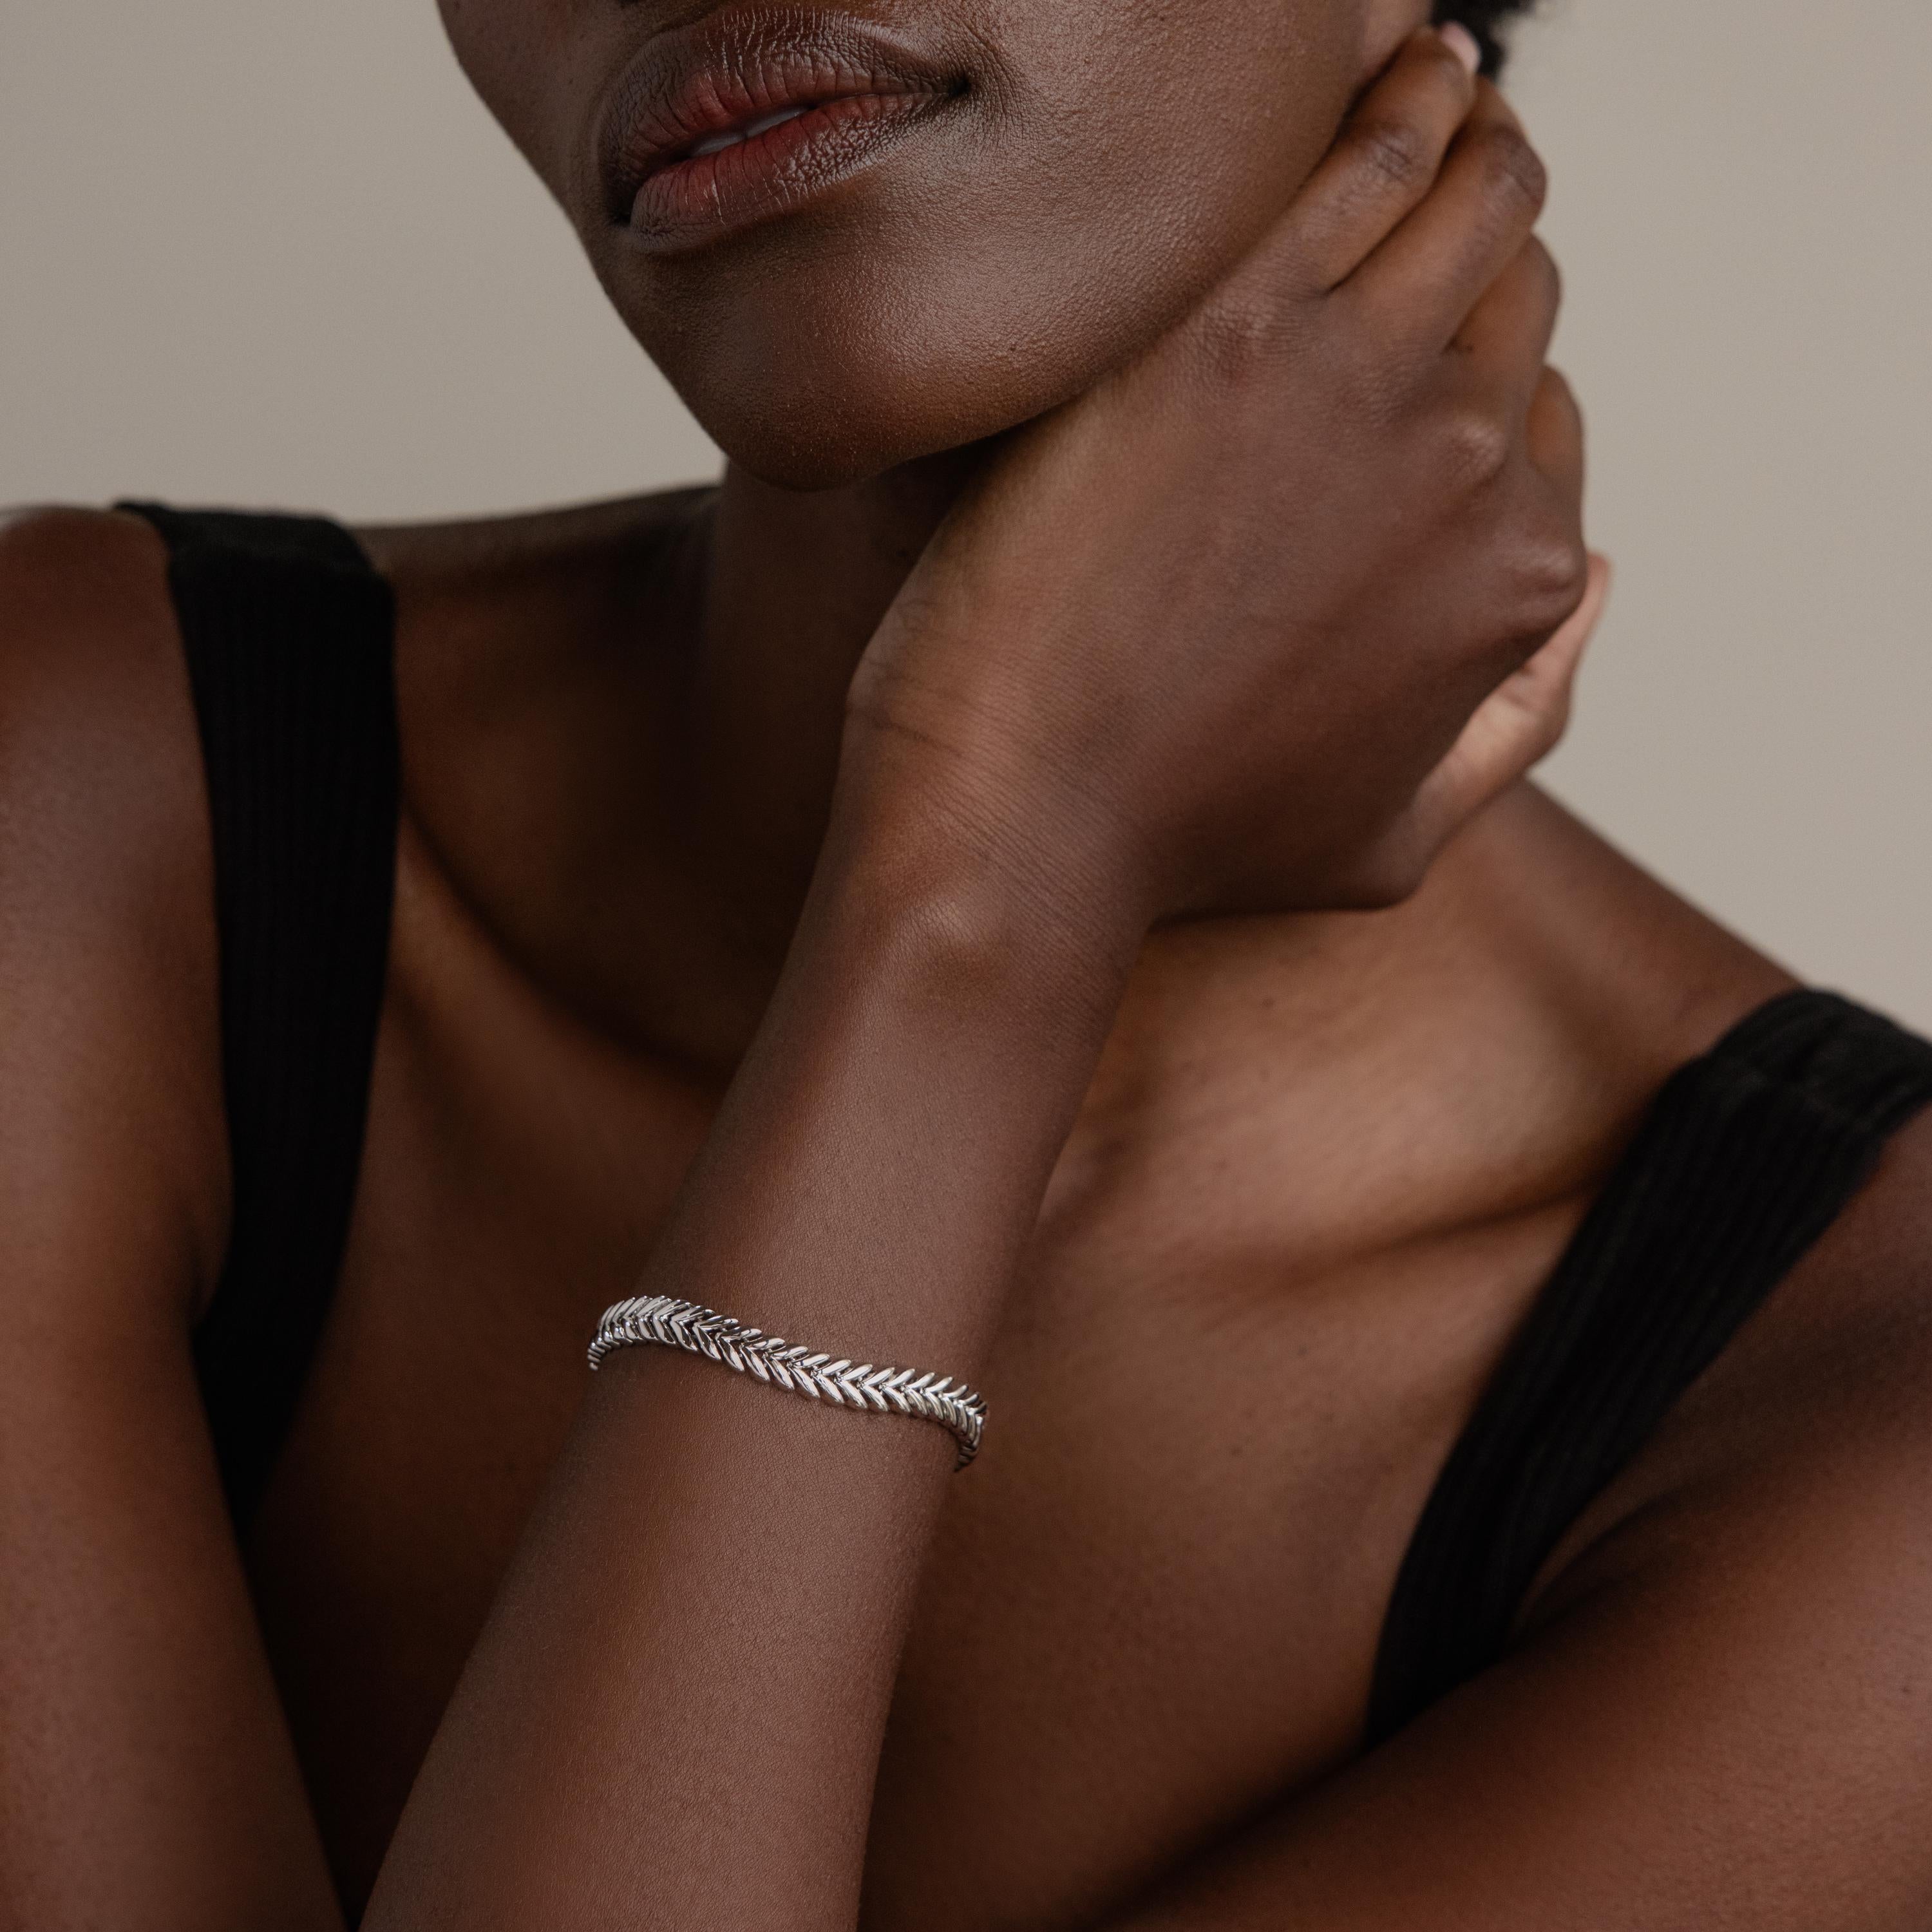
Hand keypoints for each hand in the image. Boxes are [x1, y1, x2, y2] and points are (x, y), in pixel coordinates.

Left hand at [843, 28, 1601, 933]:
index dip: (1483, 371)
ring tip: (1432, 95)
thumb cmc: (1185, 848)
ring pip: (1472, 203)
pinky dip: (1402, 95)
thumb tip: (1602, 574)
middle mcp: (1475, 473)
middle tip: (1433, 192)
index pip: (1545, 418)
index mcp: (1522, 582)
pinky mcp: (1241, 332)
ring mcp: (1367, 392)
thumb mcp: (1396, 840)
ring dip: (1469, 137)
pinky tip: (1395, 62)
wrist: (1022, 823)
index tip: (1422, 337)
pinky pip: (1369, 161)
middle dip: (1484, 243)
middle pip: (1514, 300)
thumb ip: (1521, 718)